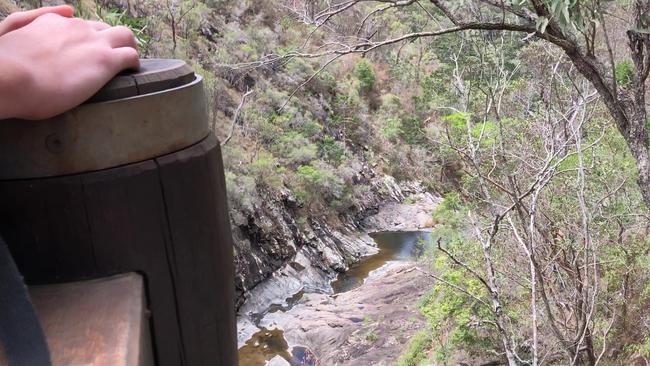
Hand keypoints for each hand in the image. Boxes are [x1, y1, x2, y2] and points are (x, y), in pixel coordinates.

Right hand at [0, 11, 138, 119]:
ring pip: (125, 36)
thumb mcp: (9, 32)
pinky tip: (132, 72)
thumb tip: (64, 12)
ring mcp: (93, 42)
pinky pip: (131, 56)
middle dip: (110, 41)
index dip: (86, 38)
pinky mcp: (105, 60)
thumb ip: (31, 21)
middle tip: (112, 57)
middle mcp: (76, 27)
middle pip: (104, 28)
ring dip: (129, 47)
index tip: (87, 50)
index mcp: (53, 22)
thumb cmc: (4, 64)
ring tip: (129, 62)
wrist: (10, 78)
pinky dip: (134, 63)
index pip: (78, 25)